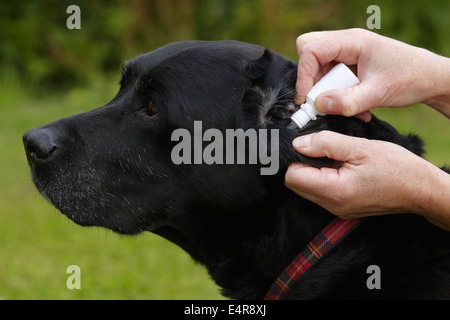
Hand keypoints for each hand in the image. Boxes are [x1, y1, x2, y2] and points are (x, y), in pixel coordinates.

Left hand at [285, 131, 449, 230]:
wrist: (421, 190)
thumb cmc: (397, 168)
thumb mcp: (360, 147)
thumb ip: (326, 144)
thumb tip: (298, 144)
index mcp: (334, 191)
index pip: (292, 177)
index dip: (295, 158)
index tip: (309, 145)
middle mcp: (332, 205)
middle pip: (296, 185)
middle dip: (301, 164)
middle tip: (321, 149)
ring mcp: (337, 209)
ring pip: (307, 189)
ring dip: (312, 171)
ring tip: (334, 157)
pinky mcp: (343, 208)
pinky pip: (321, 193)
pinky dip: (323, 178)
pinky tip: (340, 167)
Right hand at [295, 28, 449, 118]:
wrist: (430, 79)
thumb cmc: (410, 79)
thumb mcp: (378, 94)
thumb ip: (347, 102)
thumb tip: (318, 105)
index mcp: (352, 41)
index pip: (311, 49)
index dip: (304, 75)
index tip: (307, 100)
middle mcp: (346, 43)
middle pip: (309, 51)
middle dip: (310, 79)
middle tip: (319, 100)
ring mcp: (347, 52)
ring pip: (317, 66)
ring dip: (324, 90)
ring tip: (343, 106)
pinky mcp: (349, 64)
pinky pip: (329, 76)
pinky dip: (334, 93)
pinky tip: (351, 104)